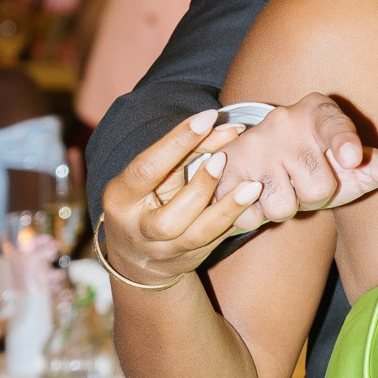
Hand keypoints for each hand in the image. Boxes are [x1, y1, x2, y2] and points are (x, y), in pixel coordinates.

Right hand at [102, 112, 259, 286]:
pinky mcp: (188, 259)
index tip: (208, 118)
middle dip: (200, 186)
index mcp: (121, 198)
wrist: (136, 255)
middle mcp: (138, 230)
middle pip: (169, 217)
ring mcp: (164, 251)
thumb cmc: (148, 198)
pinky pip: (215, 241)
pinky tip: (256, 204)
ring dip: (227, 210)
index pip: (147, 168)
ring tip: (253, 186)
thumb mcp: (157, 173)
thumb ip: (189, 151)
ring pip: (196, 235)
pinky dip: (235, 221)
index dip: (177, 141)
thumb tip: (229, 129)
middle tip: (225, 158)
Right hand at [212, 92, 377, 230]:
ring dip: (288, 207)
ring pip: (287, 205)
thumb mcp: (359, 165)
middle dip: (317, 197)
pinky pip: (257, 211)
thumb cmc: (323, 163)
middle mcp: (287, 120)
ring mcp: (257, 142)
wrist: (260, 163)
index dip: (343, 141)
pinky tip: (258, 194)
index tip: (352, 156)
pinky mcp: (230, 165)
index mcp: (322, 112)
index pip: (335, 125)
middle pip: (318, 187)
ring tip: (283, 185)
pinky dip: (260, 213)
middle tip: (307, 180)